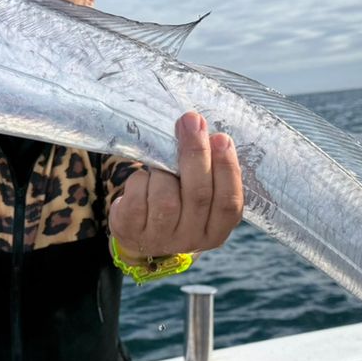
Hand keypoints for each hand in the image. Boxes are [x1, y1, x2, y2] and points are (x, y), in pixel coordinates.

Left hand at [108, 111, 242, 259]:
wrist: (140, 234)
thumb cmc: (176, 204)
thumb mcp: (198, 198)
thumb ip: (207, 174)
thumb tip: (202, 130)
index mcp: (216, 231)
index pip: (229, 202)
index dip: (226, 169)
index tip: (221, 137)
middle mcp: (191, 239)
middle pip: (198, 195)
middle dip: (196, 153)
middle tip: (192, 121)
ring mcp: (160, 238)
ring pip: (165, 197)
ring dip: (163, 170)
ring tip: (162, 164)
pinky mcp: (132, 231)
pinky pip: (138, 197)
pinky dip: (141, 180)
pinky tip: (144, 180)